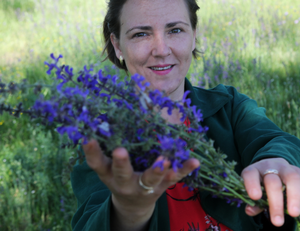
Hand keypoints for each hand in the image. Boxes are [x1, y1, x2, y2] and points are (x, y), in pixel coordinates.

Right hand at [83, 139, 199, 229]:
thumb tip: (110, 112)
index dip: (91, 152)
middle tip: (120, 151)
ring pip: (150, 179)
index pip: (97, 164)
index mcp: (108, 174)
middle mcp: (124, 183)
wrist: (133, 204)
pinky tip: (195, 161)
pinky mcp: (162, 187)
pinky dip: (185, 169)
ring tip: (163, 161)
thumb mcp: (109, 166)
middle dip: (121, 163)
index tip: (87, 139)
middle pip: (122, 174)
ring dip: (156, 170)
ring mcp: (144, 187)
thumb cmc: (120, 176)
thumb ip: (109, 145)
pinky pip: (175, 178)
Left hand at [241, 158, 299, 226]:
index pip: (250, 174)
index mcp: (254, 170)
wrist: (273, 168)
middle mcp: (269, 166)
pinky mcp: (299, 171)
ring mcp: (285, 168)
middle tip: (277, 222)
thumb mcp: (253, 191)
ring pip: (291, 178)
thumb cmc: (261, 184)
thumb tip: (250, 211)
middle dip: (276, 202)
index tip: (255, 197)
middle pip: (273, 181)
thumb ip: (253, 202)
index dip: (252, 184)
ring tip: (294, 214)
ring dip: (294, 197)